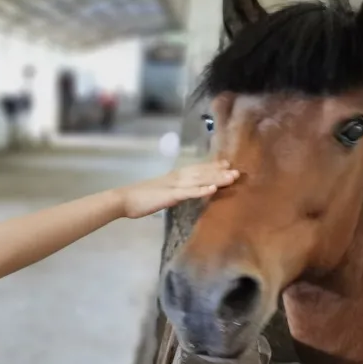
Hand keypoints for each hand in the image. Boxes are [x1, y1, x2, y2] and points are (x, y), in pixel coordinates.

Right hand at [118, 160, 238, 218]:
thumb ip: (173, 191)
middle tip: (238, 170)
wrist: (124, 199)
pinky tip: (213, 189)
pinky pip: (188, 192)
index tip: (226, 164)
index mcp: (174, 176)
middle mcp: (176, 177)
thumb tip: (182, 193)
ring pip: (199, 180)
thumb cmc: (140, 198)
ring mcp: (174, 185)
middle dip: (220, 171)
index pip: (196, 169)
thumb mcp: (161, 192)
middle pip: (202, 172)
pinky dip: (201, 190)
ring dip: (217, 178)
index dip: (212, 166)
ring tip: (232, 177)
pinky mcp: (170, 195)